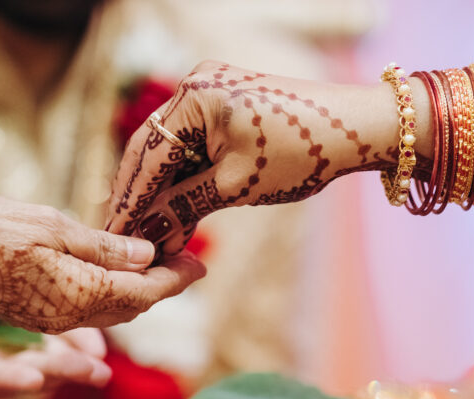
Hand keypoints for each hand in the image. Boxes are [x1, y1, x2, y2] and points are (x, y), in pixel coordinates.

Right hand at [0, 195, 206, 331]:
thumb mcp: (50, 225)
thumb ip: (102, 246)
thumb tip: (146, 256)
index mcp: (82, 290)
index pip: (146, 290)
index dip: (177, 278)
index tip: (200, 263)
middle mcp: (72, 314)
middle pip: (134, 306)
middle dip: (163, 286)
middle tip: (185, 260)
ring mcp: (53, 320)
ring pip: (112, 312)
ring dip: (139, 292)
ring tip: (157, 264)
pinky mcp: (37, 316)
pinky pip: (87, 311)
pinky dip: (110, 295)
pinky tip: (113, 273)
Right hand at [106, 61, 393, 254]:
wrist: (359, 130)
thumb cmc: (303, 151)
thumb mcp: (236, 186)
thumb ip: (184, 206)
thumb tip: (149, 234)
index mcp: (195, 94)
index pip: (148, 154)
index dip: (131, 200)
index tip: (115, 235)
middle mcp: (195, 86)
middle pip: (153, 150)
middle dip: (140, 196)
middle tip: (123, 238)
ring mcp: (210, 94)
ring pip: (172, 152)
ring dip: (162, 192)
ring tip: (149, 235)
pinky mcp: (225, 108)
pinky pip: (193, 147)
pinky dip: (185, 180)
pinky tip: (174, 213)